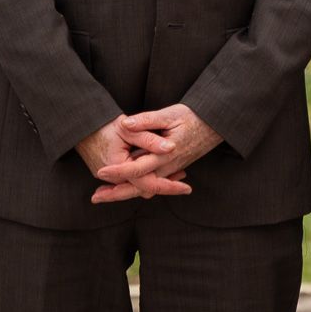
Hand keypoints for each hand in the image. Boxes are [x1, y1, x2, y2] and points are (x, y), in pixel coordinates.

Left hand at [88, 104, 222, 202]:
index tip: (100, 172)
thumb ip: (147, 120)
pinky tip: (125, 185)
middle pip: (139, 187)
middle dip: (116, 193)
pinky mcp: (172, 169)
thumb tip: (125, 124)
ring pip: (145, 188)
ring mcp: (170, 170)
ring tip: (105, 193)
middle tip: (95, 197)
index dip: (118, 171)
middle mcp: (167, 167)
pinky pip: (153, 183)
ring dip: (124, 191)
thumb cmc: (193, 117)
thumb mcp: (170, 114)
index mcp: (165, 155)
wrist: (215, 125)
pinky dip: (137, 186)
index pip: (137, 168)